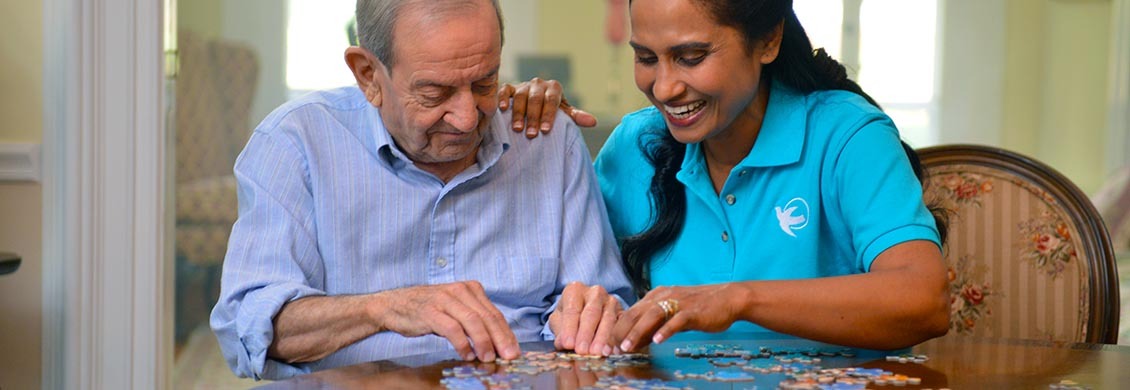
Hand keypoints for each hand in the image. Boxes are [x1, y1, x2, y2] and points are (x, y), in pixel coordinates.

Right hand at [376, 281, 519, 361]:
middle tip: (508, 356)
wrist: (395, 305)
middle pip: (487, 317)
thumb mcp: (455, 310)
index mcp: (470, 289)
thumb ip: (474, 321)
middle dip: (500, 339)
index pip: (494, 313)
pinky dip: (462, 343)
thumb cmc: (429, 310)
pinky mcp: (431, 311)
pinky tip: (467, 354)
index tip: (514, 350)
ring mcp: (445, 299)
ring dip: (483, 342)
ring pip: (473, 321)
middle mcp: (460, 290)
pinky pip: (452, 328)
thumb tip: (497, 343)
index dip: (506, 333)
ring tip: (488, 358)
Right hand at [497, 78, 597, 137]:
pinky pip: (505, 90)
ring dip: (519, 113)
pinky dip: (503, 98)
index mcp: (554, 88)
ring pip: (520, 96)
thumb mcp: (563, 113)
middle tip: (531, 135)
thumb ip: (576, 117)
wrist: (533, 102)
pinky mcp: (510, 87)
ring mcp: (523, 85)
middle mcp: (539, 84)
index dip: (548, 115)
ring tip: (518, 129)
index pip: (552, 100)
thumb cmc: (550, 111)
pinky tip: (501, 109)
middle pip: (536, 99)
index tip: (545, 131)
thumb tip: (593, 122)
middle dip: (534, 117)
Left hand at [548, 282, 621, 355]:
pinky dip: (616, 339)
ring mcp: (611, 301)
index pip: (572, 310)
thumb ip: (560, 331)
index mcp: (575, 290)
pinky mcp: (622, 312)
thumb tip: (563, 344)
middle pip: (591, 313)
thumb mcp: (559, 321)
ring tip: (597, 353)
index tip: (568, 344)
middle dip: (586, 333)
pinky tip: (611, 351)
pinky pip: (621, 325)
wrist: (586, 311)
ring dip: (602, 338)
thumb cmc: (570, 317)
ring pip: (608, 319)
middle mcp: (595, 292)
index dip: (569, 328)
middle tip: (582, 351)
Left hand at [611, 284, 743, 352]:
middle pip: (635, 313)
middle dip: (620, 332)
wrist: (727, 297)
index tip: (607, 345)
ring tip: (626, 347)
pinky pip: (676, 320)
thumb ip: (652, 324)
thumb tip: (634, 340)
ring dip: (637, 332)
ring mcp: (678, 303)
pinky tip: (658, 340)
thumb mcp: (670, 312)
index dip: (616, 329)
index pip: (629, 312)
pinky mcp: (692, 311)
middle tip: (610, 349)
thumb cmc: (697, 307)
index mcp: (655, 296)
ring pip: (652, 316)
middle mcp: (662, 297)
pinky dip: (666, 330)